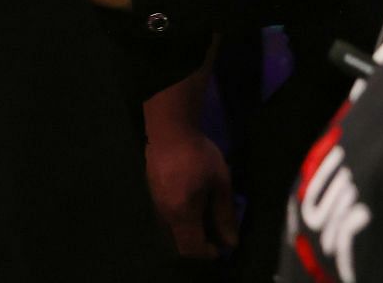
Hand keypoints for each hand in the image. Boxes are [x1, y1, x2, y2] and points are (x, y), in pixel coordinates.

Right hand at [144, 124, 236, 258]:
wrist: (169, 129)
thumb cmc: (199, 156)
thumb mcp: (220, 184)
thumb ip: (225, 215)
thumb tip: (230, 242)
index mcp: (182, 213)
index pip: (192, 249)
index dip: (207, 253)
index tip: (221, 244)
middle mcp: (165, 213)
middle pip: (178, 244)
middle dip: (198, 245)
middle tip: (215, 233)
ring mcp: (155, 202)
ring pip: (170, 231)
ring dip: (188, 232)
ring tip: (205, 216)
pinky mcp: (152, 191)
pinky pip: (166, 217)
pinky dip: (180, 220)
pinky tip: (191, 201)